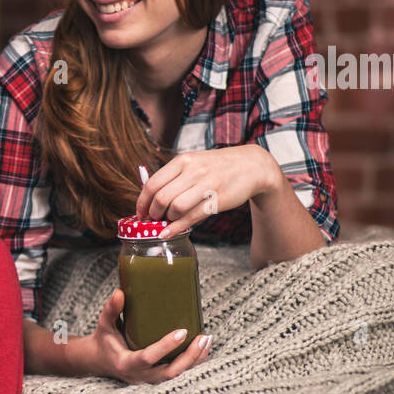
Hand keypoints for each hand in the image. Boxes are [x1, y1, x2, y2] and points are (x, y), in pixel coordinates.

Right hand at [76, 289, 210, 383]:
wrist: (103, 361)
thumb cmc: (105, 340)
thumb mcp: (104, 325)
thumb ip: (111, 310)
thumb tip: (119, 292)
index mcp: (126, 363)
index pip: (148, 358)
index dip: (166, 347)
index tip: (182, 331)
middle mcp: (140, 376)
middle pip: (170, 373)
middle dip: (189, 357)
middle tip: (202, 337)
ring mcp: (151, 380)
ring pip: (179, 375)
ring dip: (196, 359)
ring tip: (207, 339)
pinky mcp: (159, 377)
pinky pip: (181, 373)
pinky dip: (195, 361)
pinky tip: (205, 346)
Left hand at [136, 145, 278, 237]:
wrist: (252, 166)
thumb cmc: (217, 167)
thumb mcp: (193, 163)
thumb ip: (173, 177)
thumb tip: (150, 200)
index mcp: (182, 161)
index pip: (152, 184)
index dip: (142, 202)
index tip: (140, 213)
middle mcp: (193, 171)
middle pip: (161, 198)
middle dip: (153, 213)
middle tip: (154, 220)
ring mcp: (206, 185)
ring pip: (175, 208)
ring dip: (167, 220)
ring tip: (167, 222)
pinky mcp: (218, 199)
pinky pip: (192, 217)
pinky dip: (177, 227)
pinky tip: (169, 232)